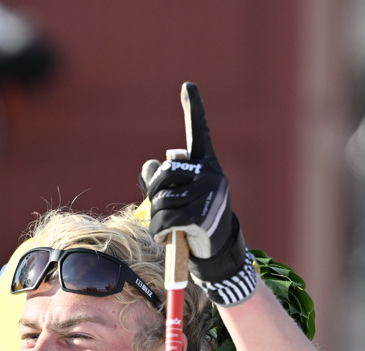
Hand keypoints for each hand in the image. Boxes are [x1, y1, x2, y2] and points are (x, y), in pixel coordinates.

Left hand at [140, 82, 258, 306]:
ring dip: (157, 220)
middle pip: (163, 175)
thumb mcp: (179, 197)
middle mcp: (211, 173)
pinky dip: (160, 233)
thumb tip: (148, 167)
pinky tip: (170, 238)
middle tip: (164, 211)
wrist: (216, 250)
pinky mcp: (202, 215)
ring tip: (170, 228)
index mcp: (206, 165)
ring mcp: (209, 194)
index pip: (199, 132)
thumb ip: (162, 180)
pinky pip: (166, 221)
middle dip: (155, 195)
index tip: (188, 85)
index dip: (194, 108)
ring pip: (161, 201)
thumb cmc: (194, 219)